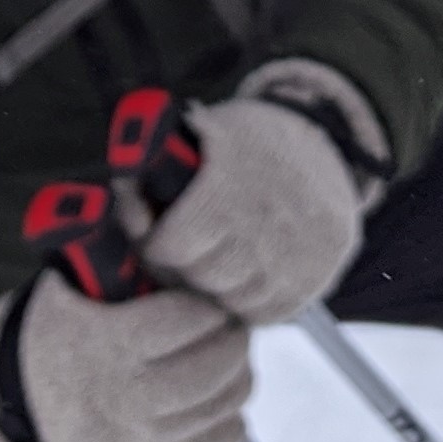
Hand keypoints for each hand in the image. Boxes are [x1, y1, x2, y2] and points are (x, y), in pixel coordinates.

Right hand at [0, 271, 249, 441]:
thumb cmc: (40, 331)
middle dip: (231, 341)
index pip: (186, 322)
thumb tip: (142, 191)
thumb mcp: (63, 283)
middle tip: (230, 325)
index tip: (209, 299)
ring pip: (217, 406)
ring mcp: (135, 432)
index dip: (206, 307)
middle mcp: (125, 392)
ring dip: (235, 377)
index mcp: (107, 342)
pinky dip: (225, 419)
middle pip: (210, 369)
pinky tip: (217, 396)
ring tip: (229, 356)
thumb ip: (107, 247)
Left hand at [138, 59, 389, 323]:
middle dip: (187, 268)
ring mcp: (298, 249)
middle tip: (188, 251)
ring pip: (233, 299)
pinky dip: (250, 299)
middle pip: (202, 277)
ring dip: (219, 286)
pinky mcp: (319, 272)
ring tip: (220, 257)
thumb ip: (154, 167)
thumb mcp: (202, 130)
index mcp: (230, 177)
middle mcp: (267, 217)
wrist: (323, 140)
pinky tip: (248, 270)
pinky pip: (266, 311)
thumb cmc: (244, 142)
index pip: (173, 245)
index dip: (156, 245)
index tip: (158, 238)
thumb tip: (119, 192)